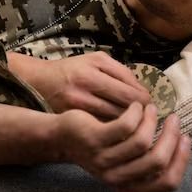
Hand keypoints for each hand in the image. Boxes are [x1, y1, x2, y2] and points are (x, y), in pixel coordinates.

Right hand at [15, 51, 151, 118]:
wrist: (40, 83)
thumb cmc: (73, 69)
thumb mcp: (97, 60)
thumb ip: (122, 72)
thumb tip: (144, 91)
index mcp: (92, 74)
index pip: (128, 94)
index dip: (145, 102)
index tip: (151, 104)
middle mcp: (83, 94)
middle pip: (123, 112)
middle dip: (140, 116)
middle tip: (149, 116)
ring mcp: (77, 111)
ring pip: (114, 125)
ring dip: (130, 126)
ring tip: (138, 123)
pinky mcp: (74, 123)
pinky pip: (103, 131)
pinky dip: (115, 131)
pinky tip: (121, 129)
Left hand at [55, 103, 191, 191]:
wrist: (63, 136)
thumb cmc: (101, 145)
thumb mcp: (124, 160)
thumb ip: (147, 159)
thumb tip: (179, 141)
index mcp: (129, 187)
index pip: (167, 183)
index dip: (181, 160)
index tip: (185, 138)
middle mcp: (116, 178)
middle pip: (157, 161)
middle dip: (170, 136)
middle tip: (173, 118)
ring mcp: (104, 160)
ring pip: (142, 141)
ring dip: (152, 121)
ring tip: (150, 108)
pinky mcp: (94, 139)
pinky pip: (125, 126)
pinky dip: (136, 112)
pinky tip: (135, 106)